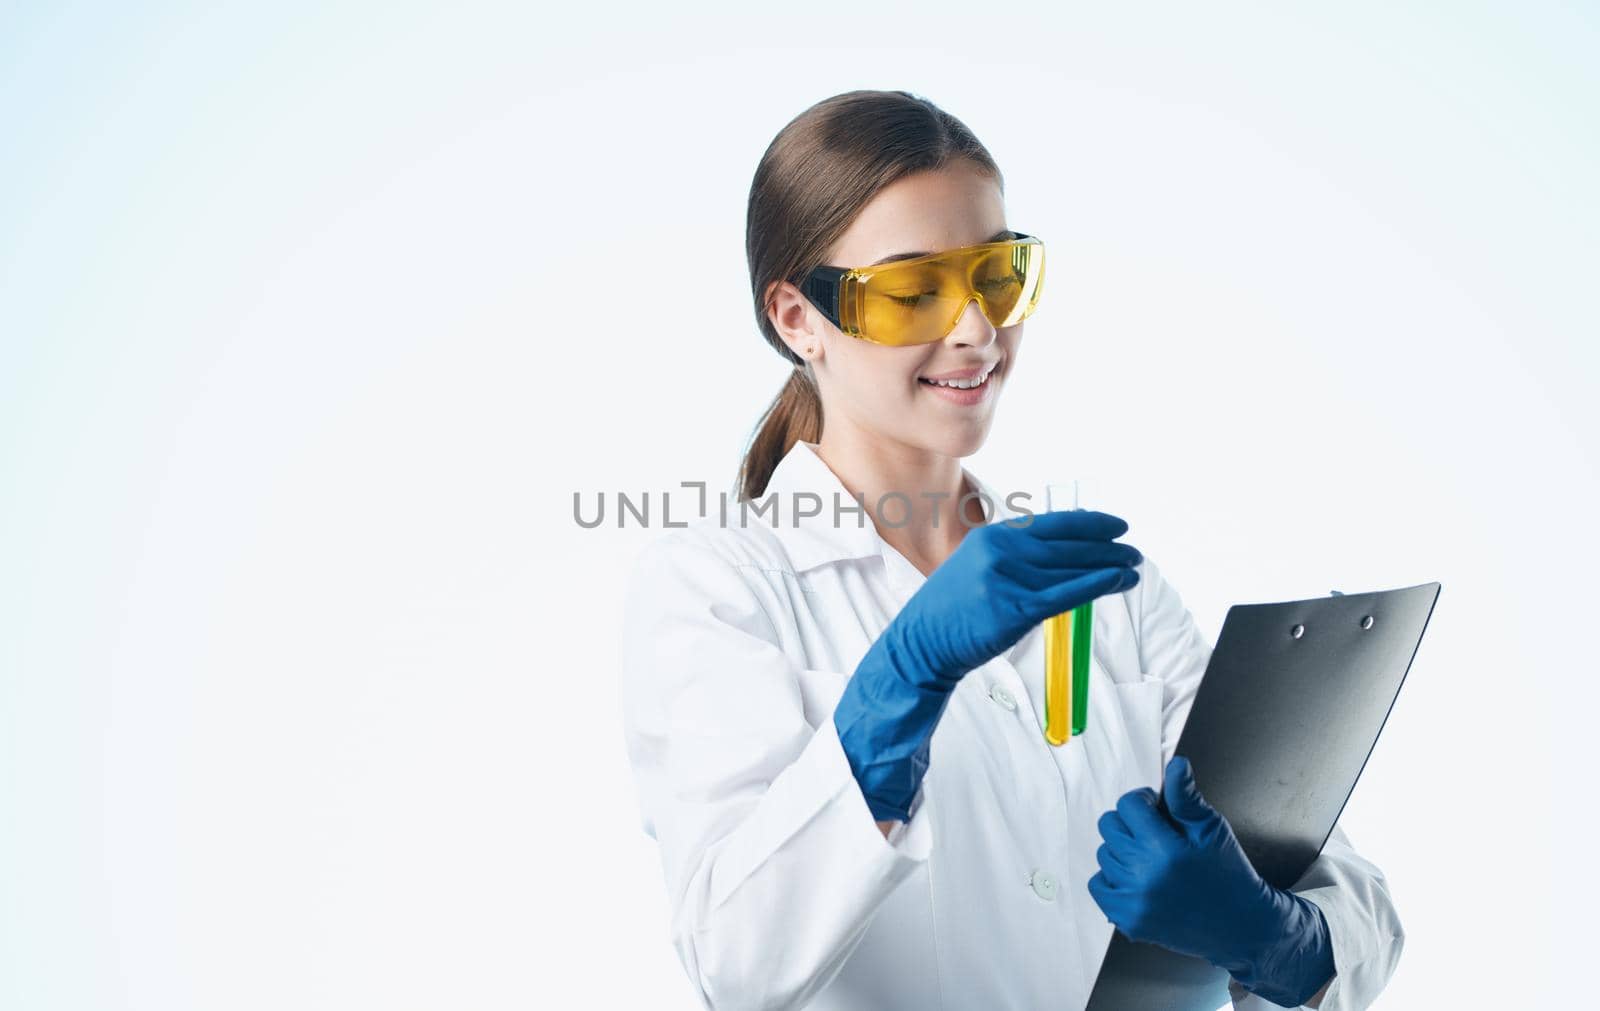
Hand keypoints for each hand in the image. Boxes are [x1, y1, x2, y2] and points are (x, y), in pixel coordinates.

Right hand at [834, 510, 1140, 822]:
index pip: (1053, 523)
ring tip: (1134, 568)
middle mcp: (1001, 550)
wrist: (922, 642)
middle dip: (1107, 546)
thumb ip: (1015, 556)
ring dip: (1109, 566)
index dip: (1089, 523)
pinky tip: (1119, 581)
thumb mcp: (978, 567)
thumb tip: (1064, 553)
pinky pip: (1065, 593)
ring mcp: (1007, 578)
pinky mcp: (1013, 609)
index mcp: (994, 535)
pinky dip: (1097, 584)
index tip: (1115, 526)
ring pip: (1071, 568)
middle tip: (1134, 550)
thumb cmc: (954, 611)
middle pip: (1067, 544)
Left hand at [1088, 756, 1335, 1007]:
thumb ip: (1186, 797)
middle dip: (1130, 823)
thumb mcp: (1212, 829)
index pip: (1128, 804)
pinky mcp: (1128, 920)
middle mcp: (1144, 877)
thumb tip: (1176, 765)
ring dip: (1123, 851)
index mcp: (1165, 850)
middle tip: (1155, 834)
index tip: (1157, 810)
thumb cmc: (1228, 873)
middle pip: (1110, 826)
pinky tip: (1137, 878)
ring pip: (1104, 854)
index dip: (1144, 801)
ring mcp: (1133, 902)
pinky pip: (1098, 885)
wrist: (1240, 925)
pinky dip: (1112, 878)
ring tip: (1151, 860)